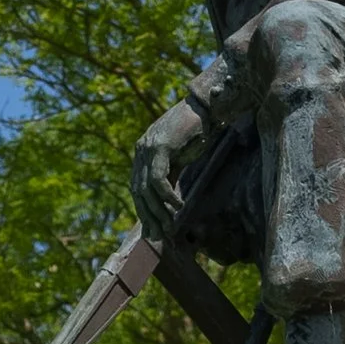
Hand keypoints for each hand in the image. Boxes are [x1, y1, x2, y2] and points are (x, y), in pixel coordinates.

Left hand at [131, 100, 206, 234]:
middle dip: (149, 216)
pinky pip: (158, 179)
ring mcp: (148, 148)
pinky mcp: (160, 147)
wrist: (207, 108)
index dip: (144, 210)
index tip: (152, 229)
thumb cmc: (197, 132)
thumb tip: (168, 202)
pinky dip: (167, 196)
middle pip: (138, 191)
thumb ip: (170, 175)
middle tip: (160, 235)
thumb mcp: (179, 158)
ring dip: (159, 210)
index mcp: (143, 152)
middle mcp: (141, 150)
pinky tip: (178, 207)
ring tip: (170, 225)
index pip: (137, 188)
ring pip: (146, 189)